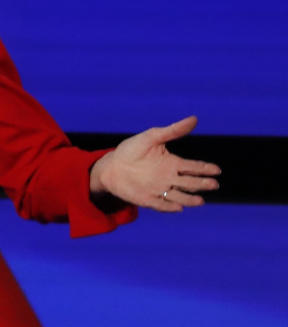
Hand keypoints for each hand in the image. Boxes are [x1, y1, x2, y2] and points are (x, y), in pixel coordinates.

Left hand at [90, 115, 221, 212]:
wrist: (110, 166)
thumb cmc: (131, 150)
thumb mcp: (151, 137)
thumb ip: (172, 131)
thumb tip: (194, 119)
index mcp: (172, 163)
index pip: (194, 167)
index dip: (205, 169)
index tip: (216, 170)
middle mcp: (169, 178)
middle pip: (190, 182)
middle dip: (202, 184)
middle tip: (213, 184)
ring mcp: (159, 190)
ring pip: (179, 196)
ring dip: (190, 199)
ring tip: (200, 201)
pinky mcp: (148, 199)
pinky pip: (161, 205)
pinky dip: (169, 206)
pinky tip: (178, 207)